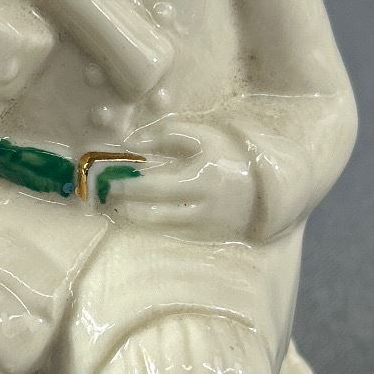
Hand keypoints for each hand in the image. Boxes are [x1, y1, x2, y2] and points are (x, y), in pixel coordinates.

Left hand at [106, 117, 256, 238]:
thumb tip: (132, 144)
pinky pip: (171, 234)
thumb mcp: (204, 137)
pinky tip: (138, 214)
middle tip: (105, 195)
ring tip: (116, 205)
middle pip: (153, 213)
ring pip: (160, 227)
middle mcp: (202, 208)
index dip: (128, 185)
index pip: (156, 187)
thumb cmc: (229, 155)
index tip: (108, 178)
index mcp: (202, 180)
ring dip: (133, 217)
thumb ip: (168, 135)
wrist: (267, 187)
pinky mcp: (205, 238)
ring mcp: (203, 227)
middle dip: (125, 204)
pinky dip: (151, 225)